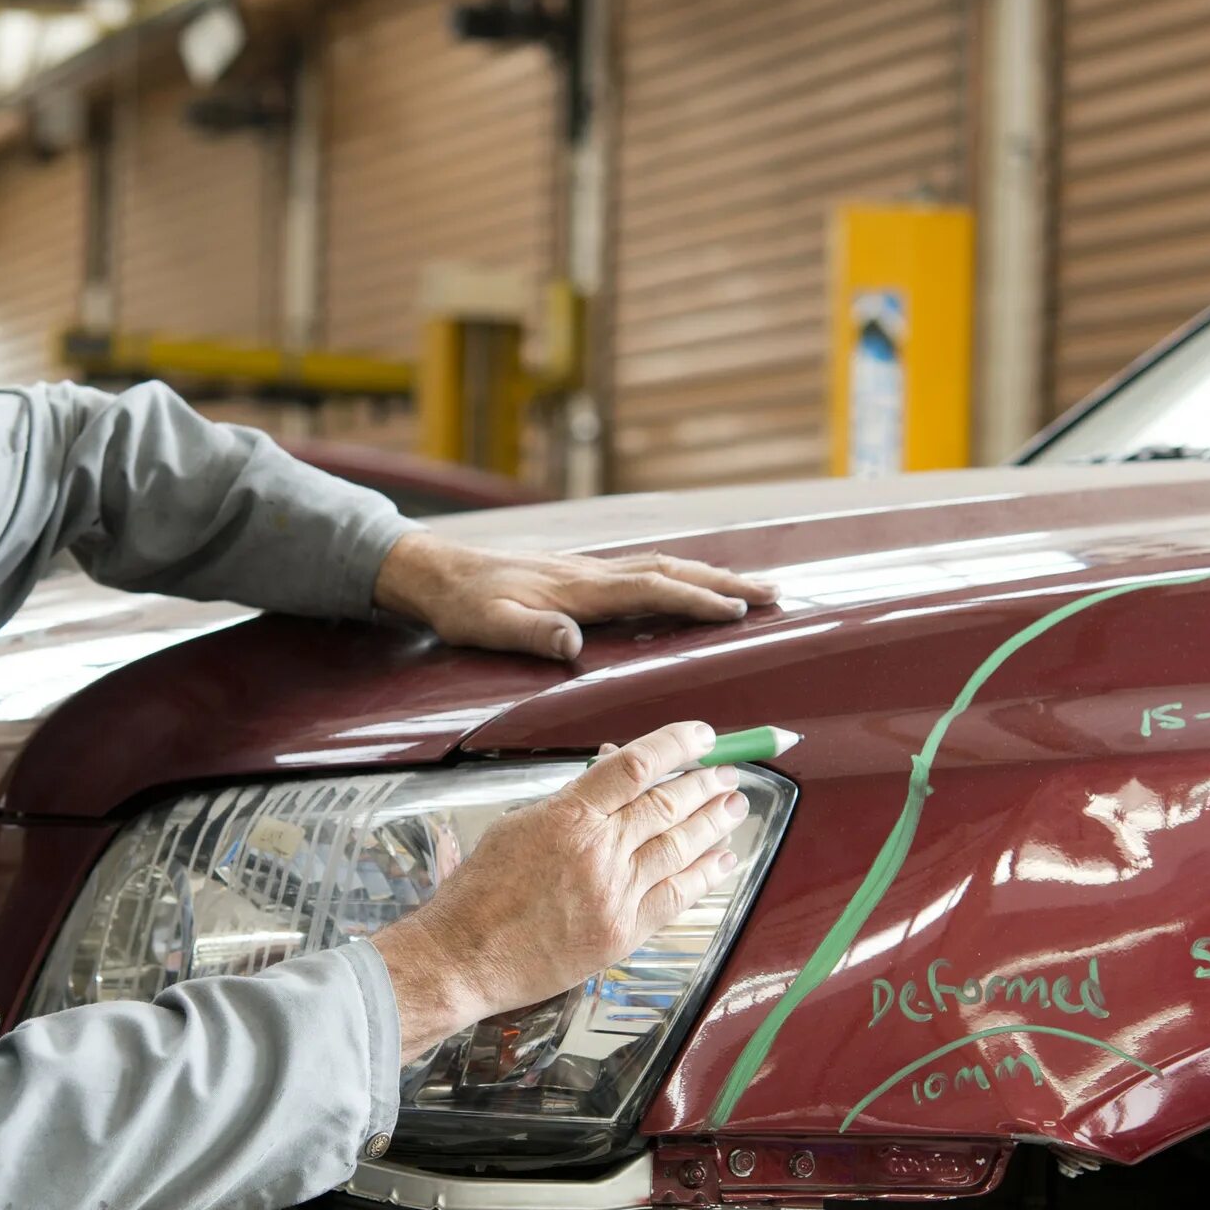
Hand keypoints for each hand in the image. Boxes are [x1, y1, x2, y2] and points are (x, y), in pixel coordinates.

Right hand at [371, 722, 749, 1059]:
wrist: (464, 958)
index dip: (676, 745)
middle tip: (727, 774)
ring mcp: (615, 894)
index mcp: (568, 816)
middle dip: (704, 785)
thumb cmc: (479, 894)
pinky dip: (704, 876)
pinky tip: (722, 861)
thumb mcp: (516, 827)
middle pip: (666, 805)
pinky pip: (676, 897)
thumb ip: (567, 802)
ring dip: (713, 824)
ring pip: (679, 847)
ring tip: (735, 807)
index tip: (702, 736)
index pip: (635, 766)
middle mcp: (598, 851)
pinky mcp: (622, 933)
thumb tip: (608, 775)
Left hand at [372, 531, 777, 661]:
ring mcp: (588, 571)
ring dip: (708, 575)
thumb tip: (572, 643)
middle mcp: (592, 573)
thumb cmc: (461, 604)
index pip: (651, 590)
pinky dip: (678, 574)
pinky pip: (643, 571)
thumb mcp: (487, 625)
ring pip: (661, 566)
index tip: (737, 611)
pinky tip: (689, 582)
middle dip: (725, 583)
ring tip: (749, 589)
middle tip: (774, 594)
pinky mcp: (580, 575)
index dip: (696, 599)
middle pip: (671, 570)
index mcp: (579, 589)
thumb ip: (530, 633)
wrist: (435, 571)